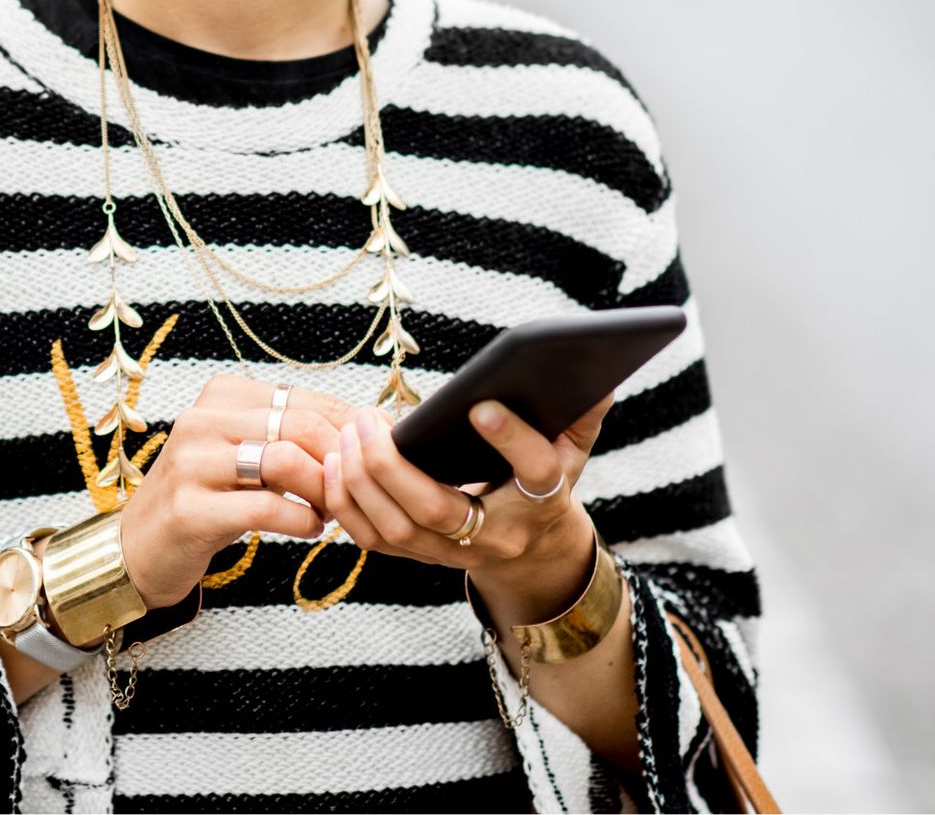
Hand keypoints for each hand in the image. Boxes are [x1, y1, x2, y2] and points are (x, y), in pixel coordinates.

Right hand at [119, 374, 359, 608]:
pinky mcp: (189, 509)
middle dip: (341, 459)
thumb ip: (291, 437)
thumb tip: (365, 430)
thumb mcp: (245, 454)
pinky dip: (301, 520)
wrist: (140, 547)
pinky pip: (265, 508)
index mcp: (221, 395)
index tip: (373, 454)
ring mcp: (191, 463)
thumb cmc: (206, 497)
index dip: (348, 428)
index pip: (304, 399)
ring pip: (284, 461)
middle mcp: (201, 420)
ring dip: (323, 490)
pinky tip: (311, 529)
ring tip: (332, 509)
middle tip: (356, 488)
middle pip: (299, 425)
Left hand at [323, 392, 614, 621]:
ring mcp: (453, 555)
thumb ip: (583, 414)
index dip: (511, 440)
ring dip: (360, 482)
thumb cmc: (546, 486)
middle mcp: (496, 538)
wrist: (531, 554)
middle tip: (369, 419)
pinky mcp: (419, 559)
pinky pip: (372, 541)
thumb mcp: (573, 452)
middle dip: (392, 465)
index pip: (532, 473)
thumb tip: (599, 375)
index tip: (482, 404)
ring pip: (396, 529)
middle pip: (436, 510)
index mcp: (542, 504)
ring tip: (348, 436)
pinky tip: (334, 464)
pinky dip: (346, 504)